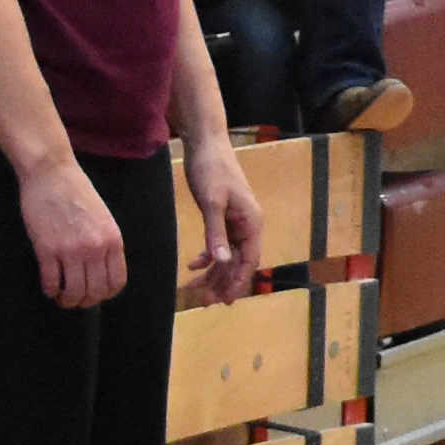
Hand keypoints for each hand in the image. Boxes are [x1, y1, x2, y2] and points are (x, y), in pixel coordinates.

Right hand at [20, 154, 127, 307]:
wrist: (51, 172)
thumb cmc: (77, 192)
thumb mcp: (103, 218)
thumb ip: (105, 243)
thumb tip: (101, 272)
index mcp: (113, 240)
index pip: (116, 283)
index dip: (104, 294)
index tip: (93, 293)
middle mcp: (95, 248)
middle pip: (95, 293)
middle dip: (84, 301)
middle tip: (74, 298)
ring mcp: (71, 250)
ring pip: (73, 293)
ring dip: (66, 300)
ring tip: (60, 295)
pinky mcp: (47, 249)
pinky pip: (51, 282)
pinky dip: (50, 290)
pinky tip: (48, 286)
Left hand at [183, 134, 262, 304]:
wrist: (207, 143)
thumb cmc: (211, 169)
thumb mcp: (212, 203)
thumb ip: (216, 233)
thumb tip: (222, 262)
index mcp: (251, 222)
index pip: (249, 260)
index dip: (238, 281)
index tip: (225, 300)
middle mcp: (248, 224)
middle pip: (238, 261)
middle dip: (223, 281)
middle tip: (206, 301)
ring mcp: (236, 221)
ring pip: (228, 255)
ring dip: (214, 273)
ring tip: (197, 290)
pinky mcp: (224, 216)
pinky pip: (220, 243)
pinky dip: (207, 256)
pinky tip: (193, 265)